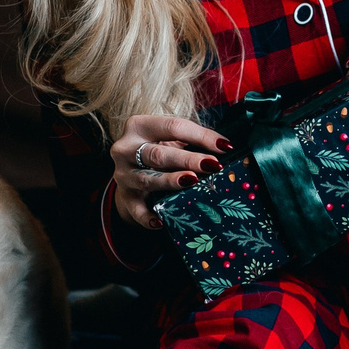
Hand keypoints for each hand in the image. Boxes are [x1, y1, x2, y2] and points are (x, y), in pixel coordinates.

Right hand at [108, 113, 228, 230]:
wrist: (130, 169)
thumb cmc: (158, 148)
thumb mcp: (170, 138)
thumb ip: (191, 139)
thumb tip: (225, 147)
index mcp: (138, 126)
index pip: (172, 127)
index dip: (200, 135)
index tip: (225, 146)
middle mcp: (125, 149)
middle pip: (158, 154)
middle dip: (187, 159)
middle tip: (212, 165)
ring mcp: (123, 174)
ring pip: (147, 179)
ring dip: (170, 181)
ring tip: (192, 181)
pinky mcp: (124, 197)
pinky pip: (135, 210)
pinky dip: (147, 217)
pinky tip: (161, 222)